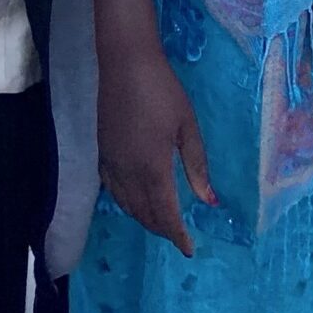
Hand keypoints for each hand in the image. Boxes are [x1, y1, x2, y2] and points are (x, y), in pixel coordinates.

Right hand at [97, 40, 213, 255]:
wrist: (126, 63)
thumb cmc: (163, 91)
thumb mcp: (188, 127)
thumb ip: (197, 166)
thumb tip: (209, 201)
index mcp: (153, 169)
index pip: (165, 214)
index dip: (177, 235)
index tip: (189, 249)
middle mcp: (129, 173)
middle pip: (145, 214)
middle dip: (162, 230)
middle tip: (179, 236)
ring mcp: (112, 164)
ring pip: (126, 205)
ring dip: (144, 219)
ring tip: (162, 223)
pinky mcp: (103, 153)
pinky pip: (112, 190)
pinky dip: (126, 204)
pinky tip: (134, 201)